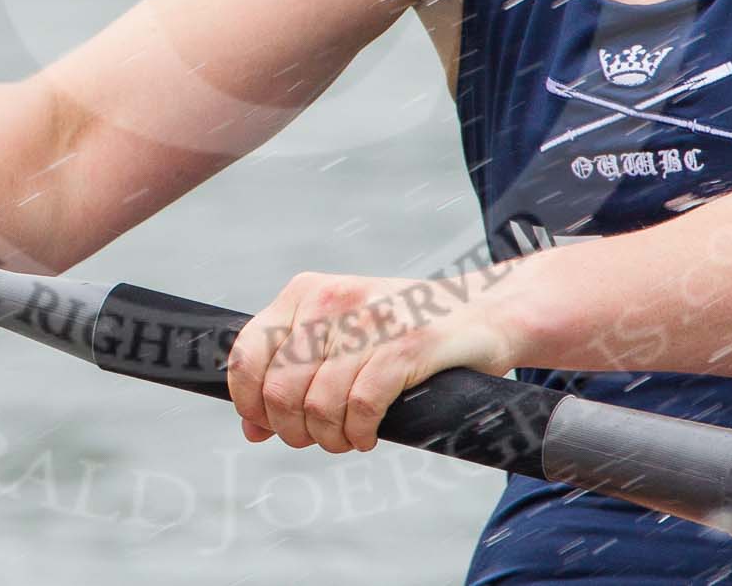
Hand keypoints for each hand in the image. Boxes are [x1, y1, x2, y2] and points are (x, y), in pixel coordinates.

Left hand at [225, 269, 513, 454]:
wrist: (483, 311)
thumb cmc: (403, 330)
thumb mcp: (339, 337)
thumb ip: (292, 372)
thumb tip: (252, 428)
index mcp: (306, 291)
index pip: (248, 355)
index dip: (250, 403)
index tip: (267, 426)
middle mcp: (332, 299)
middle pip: (281, 390)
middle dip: (294, 430)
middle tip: (318, 438)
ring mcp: (371, 320)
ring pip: (319, 404)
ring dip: (330, 438)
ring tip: (346, 438)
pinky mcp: (408, 345)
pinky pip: (361, 407)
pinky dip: (359, 433)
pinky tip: (369, 434)